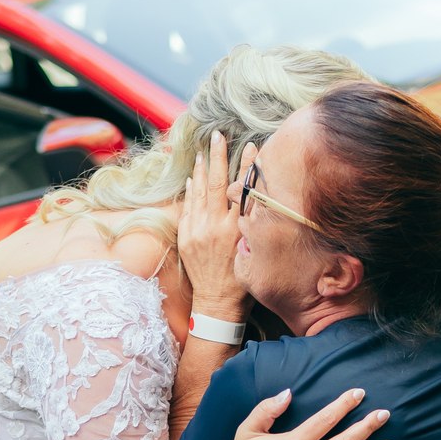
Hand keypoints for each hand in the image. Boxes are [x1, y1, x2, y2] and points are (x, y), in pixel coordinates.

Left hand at [178, 132, 252, 322]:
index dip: (247, 166)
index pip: (243, 189)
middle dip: (219, 156)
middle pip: (218, 183)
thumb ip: (252, 224)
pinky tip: (193, 178)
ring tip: (204, 150)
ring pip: (199, 192)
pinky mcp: (185, 238)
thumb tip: (254, 199)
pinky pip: (187, 208)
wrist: (217, 303)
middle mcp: (215, 227)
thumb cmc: (242, 281)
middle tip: (218, 135)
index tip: (251, 146)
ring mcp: (197, 231)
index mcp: (236, 229)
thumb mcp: (254, 250)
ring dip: (202, 169)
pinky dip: (190, 191)